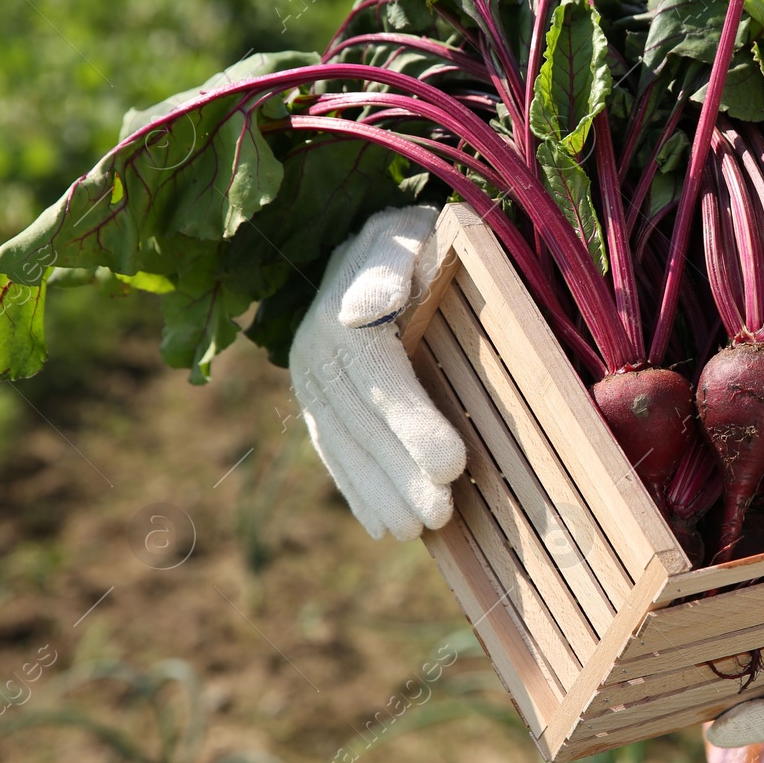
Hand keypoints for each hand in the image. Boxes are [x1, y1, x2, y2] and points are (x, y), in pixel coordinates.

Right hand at [290, 205, 466, 540]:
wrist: (376, 243)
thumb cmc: (413, 238)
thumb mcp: (405, 232)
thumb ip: (391, 261)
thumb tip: (363, 308)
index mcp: (344, 306)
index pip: (376, 374)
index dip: (411, 422)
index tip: (453, 464)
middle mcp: (315, 347)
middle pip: (359, 420)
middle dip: (400, 472)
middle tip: (441, 513)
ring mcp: (309, 377)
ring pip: (343, 444)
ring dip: (378, 492)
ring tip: (415, 530)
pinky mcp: (314, 399)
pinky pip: (331, 449)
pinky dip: (356, 489)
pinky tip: (380, 524)